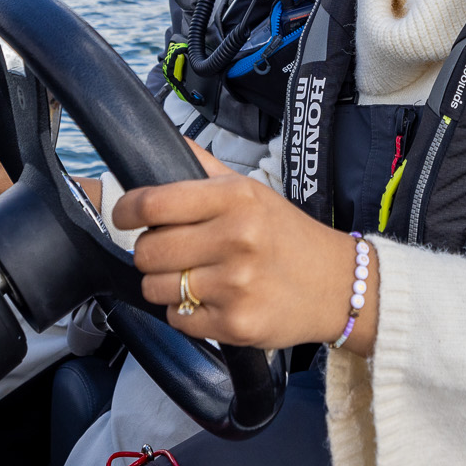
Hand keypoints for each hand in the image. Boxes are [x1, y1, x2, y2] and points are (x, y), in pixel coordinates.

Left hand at [114, 144, 377, 355]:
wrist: (340, 286)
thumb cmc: (288, 236)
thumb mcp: (253, 191)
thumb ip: (204, 168)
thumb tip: (160, 141)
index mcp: (235, 198)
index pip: (152, 202)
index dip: (126, 211)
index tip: (124, 216)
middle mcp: (235, 238)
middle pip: (147, 250)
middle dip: (150, 252)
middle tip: (171, 252)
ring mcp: (235, 284)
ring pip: (156, 287)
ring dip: (165, 285)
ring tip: (193, 278)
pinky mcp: (236, 324)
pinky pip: (178, 319)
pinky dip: (186, 313)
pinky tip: (211, 301)